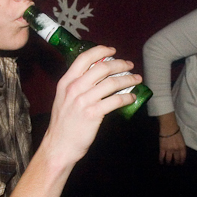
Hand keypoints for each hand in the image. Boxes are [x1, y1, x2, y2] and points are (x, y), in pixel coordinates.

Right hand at [44, 45, 139, 164]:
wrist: (59, 145)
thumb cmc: (63, 124)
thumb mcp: (63, 99)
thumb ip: (77, 86)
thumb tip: (98, 76)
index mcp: (66, 82)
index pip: (84, 58)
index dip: (101, 51)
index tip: (113, 51)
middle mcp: (74, 88)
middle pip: (102, 68)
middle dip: (120, 64)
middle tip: (130, 65)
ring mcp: (83, 101)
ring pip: (111, 83)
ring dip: (128, 79)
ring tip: (137, 79)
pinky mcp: (93, 114)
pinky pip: (115, 101)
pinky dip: (127, 97)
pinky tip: (132, 97)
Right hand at [159, 130, 186, 164]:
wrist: (168, 127)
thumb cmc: (176, 131)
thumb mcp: (181, 140)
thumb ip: (181, 146)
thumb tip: (179, 152)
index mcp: (182, 147)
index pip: (183, 157)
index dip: (181, 161)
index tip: (180, 164)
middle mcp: (176, 150)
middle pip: (176, 159)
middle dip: (175, 163)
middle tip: (174, 164)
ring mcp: (169, 150)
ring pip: (169, 160)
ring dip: (168, 163)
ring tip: (168, 164)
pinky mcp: (162, 149)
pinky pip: (162, 157)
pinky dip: (161, 161)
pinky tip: (161, 162)